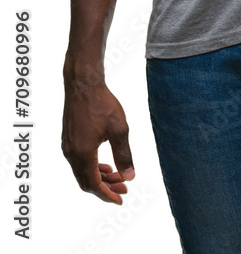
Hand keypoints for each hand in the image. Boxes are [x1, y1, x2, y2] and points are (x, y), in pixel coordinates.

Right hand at [61, 78, 134, 203]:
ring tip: (117, 176)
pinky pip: (78, 162)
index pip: (94, 185)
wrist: (83, 84)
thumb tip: (130, 176)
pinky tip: (105, 164)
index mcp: (83, 154)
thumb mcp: (119, 129)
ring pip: (82, 172)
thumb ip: (124, 154)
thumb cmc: (102, 104)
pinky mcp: (68, 139)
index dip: (108, 195)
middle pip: (86, 182)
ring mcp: (67, 146)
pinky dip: (92, 167)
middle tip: (124, 187)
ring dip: (99, 177)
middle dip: (106, 188)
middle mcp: (71, 154)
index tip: (121, 199)